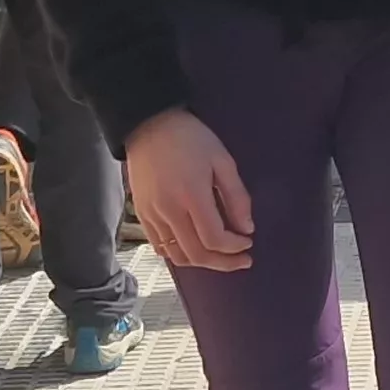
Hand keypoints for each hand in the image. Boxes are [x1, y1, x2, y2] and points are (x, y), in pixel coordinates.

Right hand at [126, 108, 252, 270]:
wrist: (149, 126)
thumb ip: (237, 197)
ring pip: (177, 255)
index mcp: (192, 196)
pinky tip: (195, 247)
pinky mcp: (141, 215)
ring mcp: (152, 215)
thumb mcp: (223, 161)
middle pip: (197, 254)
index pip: (214, 239)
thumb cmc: (191, 139)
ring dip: (203, 262)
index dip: (234, 248)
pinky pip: (161, 246)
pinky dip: (180, 253)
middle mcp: (169, 211)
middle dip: (224, 263)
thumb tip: (247, 228)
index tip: (248, 243)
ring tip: (221, 256)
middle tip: (242, 260)